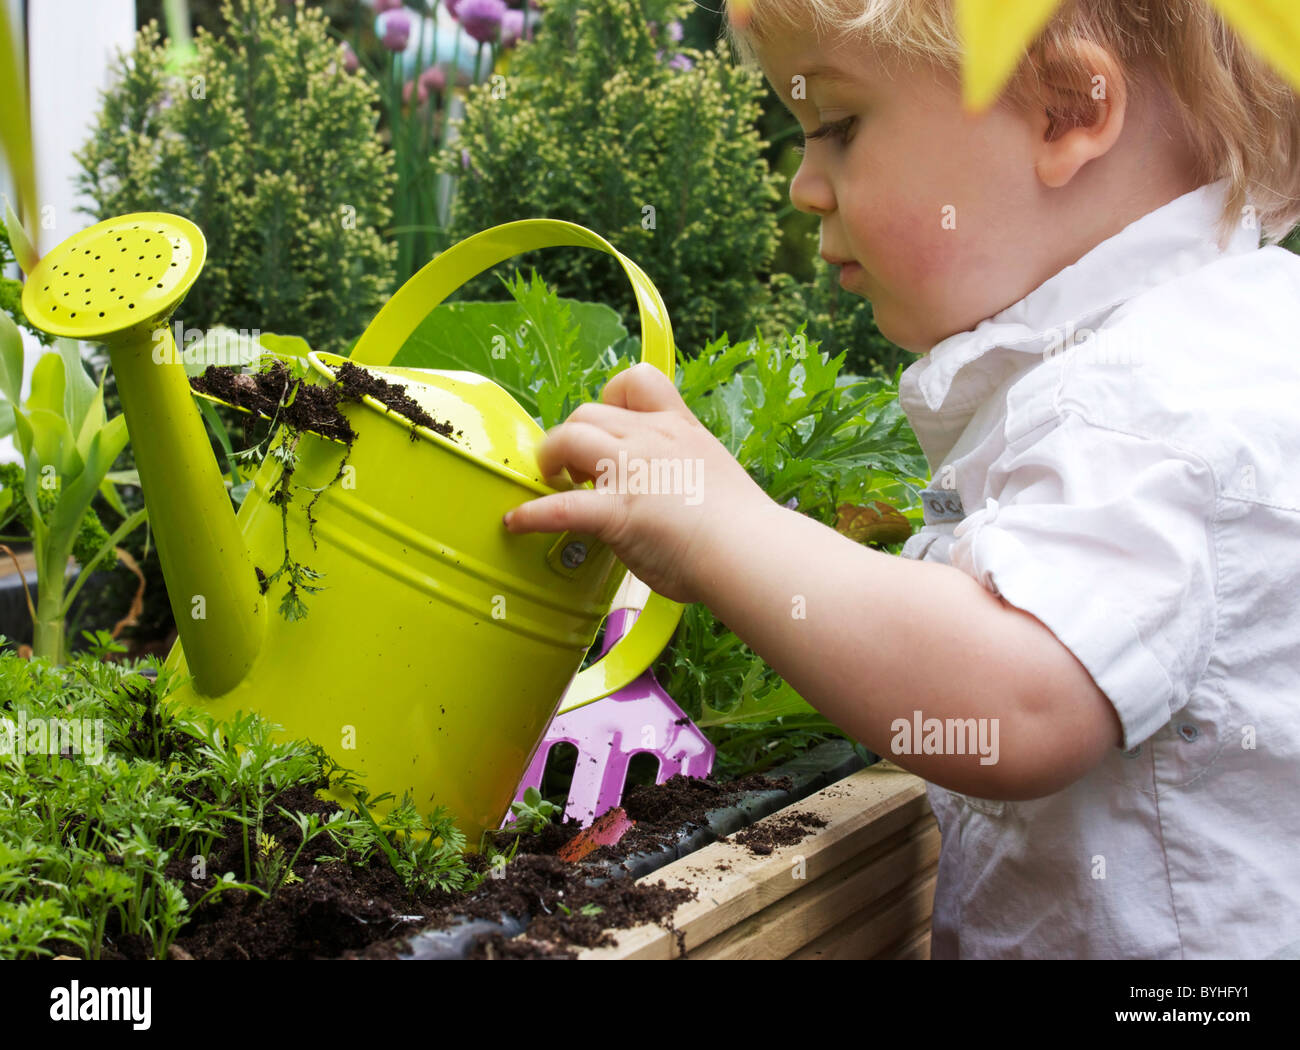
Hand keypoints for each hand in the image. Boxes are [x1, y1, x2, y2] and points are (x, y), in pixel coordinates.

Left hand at [502, 362, 773, 603]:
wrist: (750, 550)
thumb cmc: (741, 527)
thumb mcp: (713, 474)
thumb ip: (682, 469)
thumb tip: (665, 489)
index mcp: (678, 428)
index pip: (637, 380)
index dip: (611, 398)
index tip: (610, 426)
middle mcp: (651, 439)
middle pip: (588, 412)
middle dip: (573, 437)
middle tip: (575, 470)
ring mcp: (631, 471)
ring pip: (569, 438)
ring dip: (551, 458)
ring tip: (552, 482)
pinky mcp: (616, 511)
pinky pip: (560, 506)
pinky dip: (532, 514)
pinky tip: (516, 523)